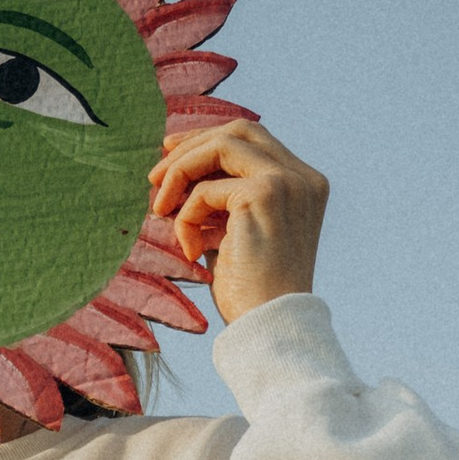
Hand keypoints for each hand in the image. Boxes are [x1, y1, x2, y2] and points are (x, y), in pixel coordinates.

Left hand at [148, 117, 326, 321]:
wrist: (270, 329)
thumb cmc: (251, 294)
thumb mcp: (236, 234)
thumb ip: (221, 201)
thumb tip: (179, 172)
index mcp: (303, 184)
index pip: (252, 141)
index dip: (207, 141)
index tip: (170, 155)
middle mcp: (302, 177)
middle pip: (240, 130)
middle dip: (192, 145)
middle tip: (156, 173)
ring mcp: (287, 182)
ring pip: (222, 145)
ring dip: (181, 172)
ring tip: (160, 208)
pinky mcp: (266, 195)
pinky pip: (206, 190)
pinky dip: (187, 216)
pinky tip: (190, 249)